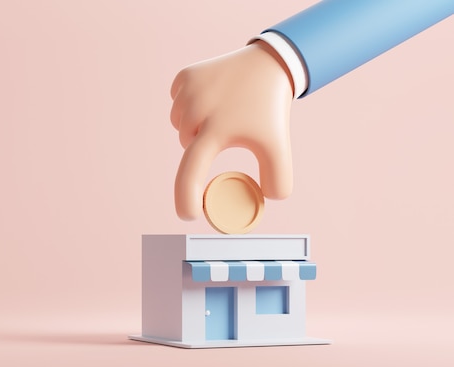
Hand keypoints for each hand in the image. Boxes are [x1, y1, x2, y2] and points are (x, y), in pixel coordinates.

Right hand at [170, 41, 294, 219]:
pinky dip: (188, 106)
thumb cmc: (270, 109)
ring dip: (193, 128)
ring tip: (219, 115)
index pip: (192, 170)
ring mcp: (189, 89)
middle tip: (227, 135)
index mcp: (218, 129)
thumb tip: (264, 199)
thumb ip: (278, 180)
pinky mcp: (185, 75)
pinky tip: (209, 99)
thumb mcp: (279, 146)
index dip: (186, 196)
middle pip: (186, 146)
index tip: (189, 214)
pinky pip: (176, 102)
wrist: (270, 64)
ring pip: (180, 125)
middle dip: (200, 147)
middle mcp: (198, 108)